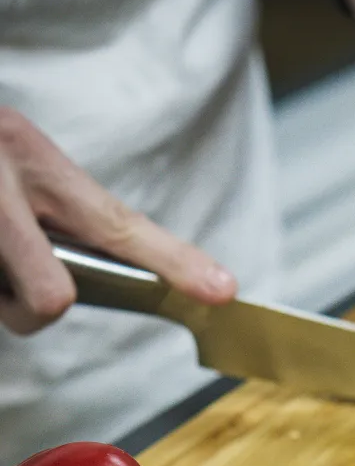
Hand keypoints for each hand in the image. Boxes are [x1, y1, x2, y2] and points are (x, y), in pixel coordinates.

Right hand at [0, 108, 236, 334]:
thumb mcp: (20, 166)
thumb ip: (62, 218)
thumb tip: (88, 287)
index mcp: (33, 159)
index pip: (118, 223)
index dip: (175, 262)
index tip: (223, 290)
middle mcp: (4, 178)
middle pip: (53, 297)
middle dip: (36, 304)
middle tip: (11, 273)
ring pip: (12, 306)